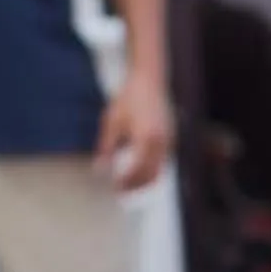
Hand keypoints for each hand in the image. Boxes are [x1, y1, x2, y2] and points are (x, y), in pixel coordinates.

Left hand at [95, 71, 174, 192]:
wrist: (149, 79)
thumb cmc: (128, 98)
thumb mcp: (112, 121)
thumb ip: (106, 148)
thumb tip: (99, 170)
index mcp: (146, 137)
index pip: (138, 170)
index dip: (127, 182)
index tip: (114, 188)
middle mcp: (162, 141)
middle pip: (151, 175)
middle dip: (136, 186)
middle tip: (120, 192)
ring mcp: (170, 140)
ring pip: (160, 170)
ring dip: (144, 180)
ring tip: (126, 184)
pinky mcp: (172, 138)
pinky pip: (163, 161)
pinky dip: (151, 169)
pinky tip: (136, 169)